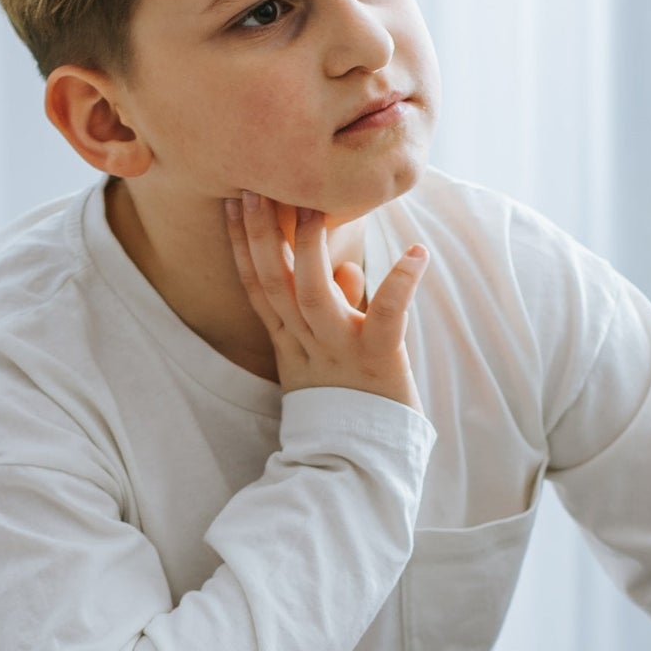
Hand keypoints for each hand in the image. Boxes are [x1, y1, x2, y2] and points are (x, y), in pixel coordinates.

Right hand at [225, 193, 427, 410]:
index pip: (258, 285)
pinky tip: (416, 254)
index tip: (234, 199)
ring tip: (315, 203)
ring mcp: (340, 353)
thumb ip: (333, 311)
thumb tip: (342, 268)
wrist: (359, 466)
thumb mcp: (327, 360)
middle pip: (274, 282)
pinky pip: (387, 319)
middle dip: (262, 233)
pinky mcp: (379, 363)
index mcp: (291, 342)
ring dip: (311, 247)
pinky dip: (400, 286)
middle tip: (256, 185)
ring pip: (314, 295)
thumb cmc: (351, 407)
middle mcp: (307, 344)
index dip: (242, 242)